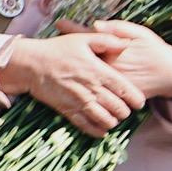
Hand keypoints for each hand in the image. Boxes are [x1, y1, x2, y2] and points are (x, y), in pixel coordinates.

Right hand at [0, 32, 146, 135]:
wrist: (31, 64)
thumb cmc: (58, 49)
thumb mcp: (83, 38)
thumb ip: (107, 40)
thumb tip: (126, 43)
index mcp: (98, 72)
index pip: (125, 90)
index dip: (136, 99)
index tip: (140, 102)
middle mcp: (91, 89)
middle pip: (118, 108)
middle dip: (126, 112)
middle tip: (126, 110)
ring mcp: (79, 102)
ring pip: (105, 120)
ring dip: (113, 121)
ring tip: (115, 118)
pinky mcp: (67, 110)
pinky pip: (86, 126)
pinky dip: (97, 131)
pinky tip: (102, 130)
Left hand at [59, 19, 171, 103]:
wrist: (169, 75)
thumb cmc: (154, 50)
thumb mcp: (139, 33)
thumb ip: (117, 29)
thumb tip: (95, 24)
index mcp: (114, 51)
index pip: (89, 38)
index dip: (73, 30)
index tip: (59, 23)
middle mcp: (110, 69)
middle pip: (84, 58)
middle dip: (68, 51)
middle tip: (52, 45)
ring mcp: (111, 84)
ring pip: (88, 77)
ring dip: (73, 71)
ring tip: (57, 65)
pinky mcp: (115, 96)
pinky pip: (97, 93)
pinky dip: (84, 87)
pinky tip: (73, 84)